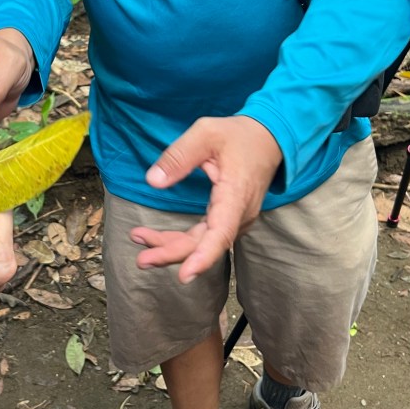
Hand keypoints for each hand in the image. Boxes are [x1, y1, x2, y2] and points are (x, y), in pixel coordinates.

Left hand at [130, 116, 282, 283]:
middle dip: (172, 254)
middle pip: (205, 244)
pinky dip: (180, 241)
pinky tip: (156, 240)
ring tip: (141, 244)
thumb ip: (179, 156)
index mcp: (235, 194)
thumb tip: (153, 181)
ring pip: (201, 243)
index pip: (221, 233)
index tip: (185, 275)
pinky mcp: (228, 219)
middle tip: (142, 260)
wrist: (268, 138)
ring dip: (171, 248)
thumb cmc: (239, 135)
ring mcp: (235, 219)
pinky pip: (204, 236)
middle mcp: (239, 214)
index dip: (203, 257)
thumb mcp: (206, 133)